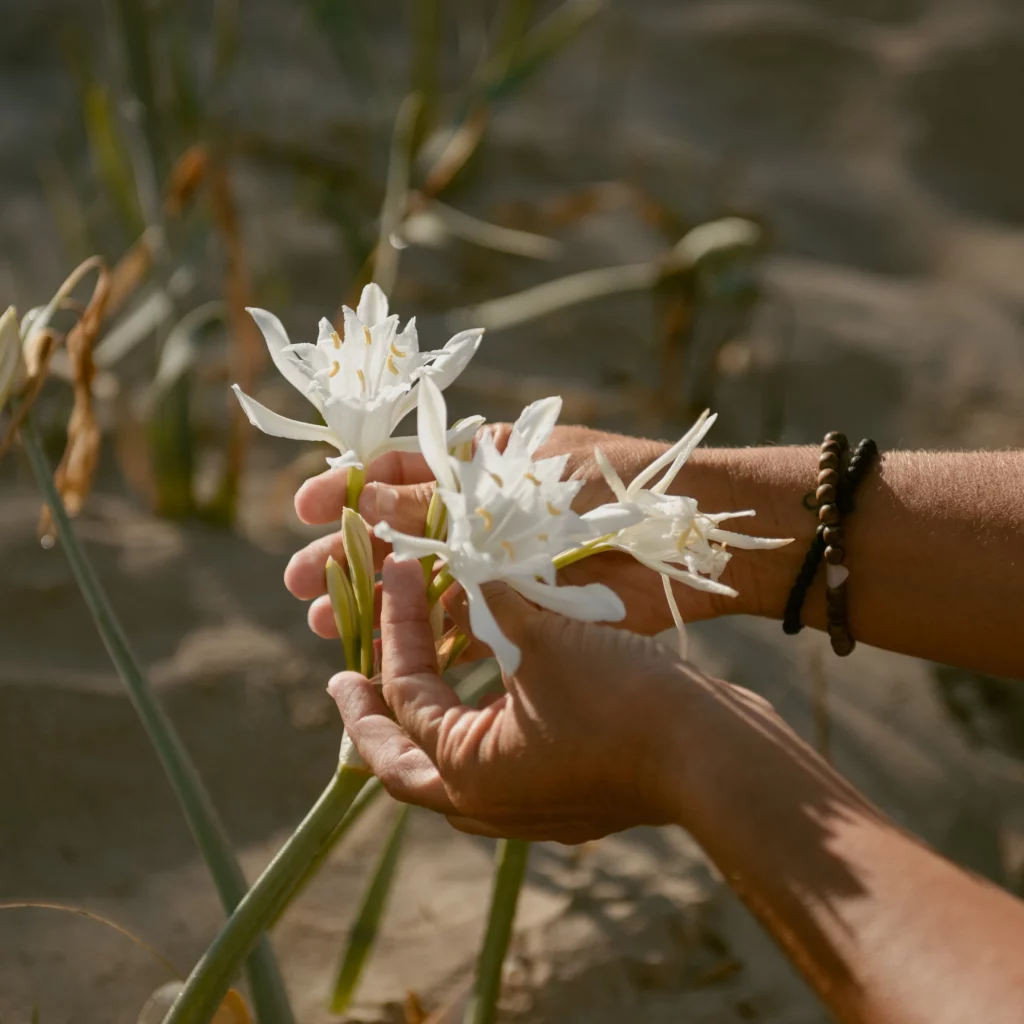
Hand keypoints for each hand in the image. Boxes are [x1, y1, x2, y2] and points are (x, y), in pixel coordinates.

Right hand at [286, 426, 752, 639]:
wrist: (687, 540)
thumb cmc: (611, 490)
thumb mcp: (522, 487)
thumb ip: (448, 499)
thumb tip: (369, 500)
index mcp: (484, 466)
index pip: (401, 471)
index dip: (351, 489)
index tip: (304, 510)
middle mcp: (484, 515)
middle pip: (400, 534)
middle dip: (349, 556)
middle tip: (297, 582)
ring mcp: (501, 565)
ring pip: (423, 586)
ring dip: (377, 605)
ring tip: (325, 625)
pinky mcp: (522, 611)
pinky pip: (462, 626)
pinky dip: (425, 640)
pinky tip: (387, 656)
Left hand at [328, 557, 729, 843]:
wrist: (712, 752)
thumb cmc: (621, 699)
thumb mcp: (545, 638)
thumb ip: (494, 600)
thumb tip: (464, 558)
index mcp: (467, 772)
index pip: (406, 691)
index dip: (396, 624)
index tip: (397, 571)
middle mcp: (487, 804)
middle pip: (400, 767)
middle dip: (368, 721)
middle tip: (344, 682)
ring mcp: (528, 809)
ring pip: (447, 774)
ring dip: (420, 731)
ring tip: (403, 689)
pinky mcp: (565, 800)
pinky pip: (494, 769)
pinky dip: (472, 734)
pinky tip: (480, 699)